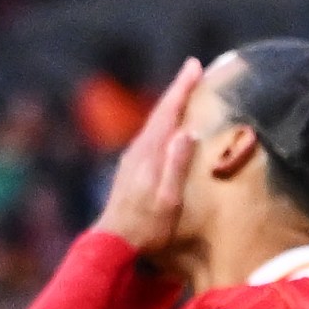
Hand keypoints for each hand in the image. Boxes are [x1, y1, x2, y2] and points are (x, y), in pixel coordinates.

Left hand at [95, 57, 202, 254]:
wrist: (114, 243)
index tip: (195, 65)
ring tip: (185, 92)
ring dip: (170, 104)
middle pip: (160, 112)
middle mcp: (139, 150)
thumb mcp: (168, 200)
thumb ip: (176, 165)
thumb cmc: (147, 227)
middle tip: (193, 70)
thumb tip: (187, 131)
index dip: (182, 88)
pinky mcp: (132, 168)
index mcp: (150, 154)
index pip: (169, 112)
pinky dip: (163, 121)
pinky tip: (169, 126)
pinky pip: (151, 134)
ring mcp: (133, 158)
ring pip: (154, 122)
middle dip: (178, 89)